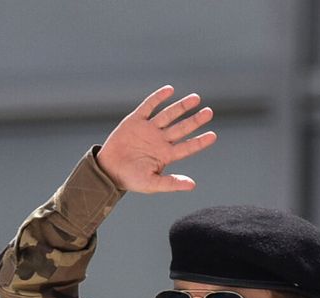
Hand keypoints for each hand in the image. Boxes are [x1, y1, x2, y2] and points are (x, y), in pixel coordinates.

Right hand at [96, 86, 216, 192]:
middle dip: (195, 120)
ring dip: (181, 106)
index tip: (212, 135)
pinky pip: (149, 106)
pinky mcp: (136, 120)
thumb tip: (192, 185)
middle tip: (209, 112)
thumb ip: (171, 183)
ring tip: (196, 99)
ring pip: (169, 115)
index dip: (200, 141)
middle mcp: (160, 140)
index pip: (187, 147)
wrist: (107, 170)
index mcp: (166, 155)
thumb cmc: (130, 179)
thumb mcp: (152, 184)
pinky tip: (170, 90)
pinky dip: (158, 98)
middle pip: (182, 128)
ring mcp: (149, 129)